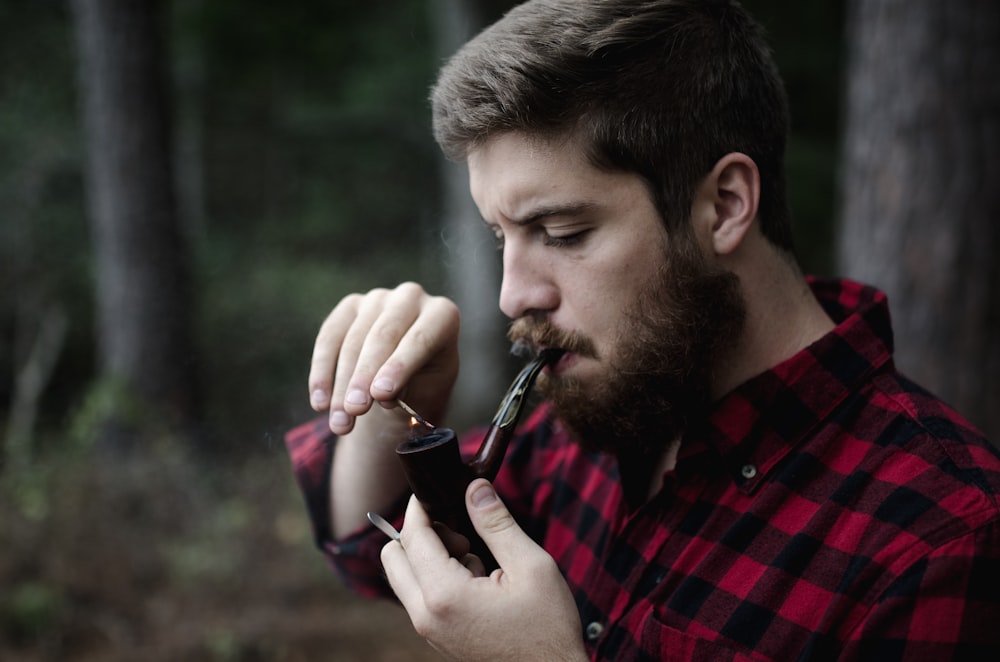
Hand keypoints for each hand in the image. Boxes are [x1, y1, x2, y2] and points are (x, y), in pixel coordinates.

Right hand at [308, 282, 459, 434]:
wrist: (405, 378)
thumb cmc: (424, 385)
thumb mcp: (427, 391)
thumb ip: (409, 389)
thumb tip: (380, 395)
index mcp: (442, 314)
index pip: (420, 339)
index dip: (399, 367)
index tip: (380, 396)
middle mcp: (411, 297)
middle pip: (382, 336)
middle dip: (365, 377)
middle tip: (354, 410)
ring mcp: (378, 298)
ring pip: (352, 342)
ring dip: (342, 386)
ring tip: (340, 423)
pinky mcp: (349, 306)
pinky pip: (329, 338)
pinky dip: (322, 373)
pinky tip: (320, 403)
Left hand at [382, 480, 586, 661]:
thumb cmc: (547, 627)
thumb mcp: (530, 566)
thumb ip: (497, 524)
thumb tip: (475, 488)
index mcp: (445, 595)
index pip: (413, 537)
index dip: (419, 506)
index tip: (433, 489)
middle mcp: (426, 616)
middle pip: (393, 557)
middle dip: (419, 535)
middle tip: (462, 534)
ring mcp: (429, 631)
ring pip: (404, 577)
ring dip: (428, 558)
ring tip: (477, 561)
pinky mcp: (438, 638)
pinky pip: (419, 597)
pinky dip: (436, 579)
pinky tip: (478, 582)